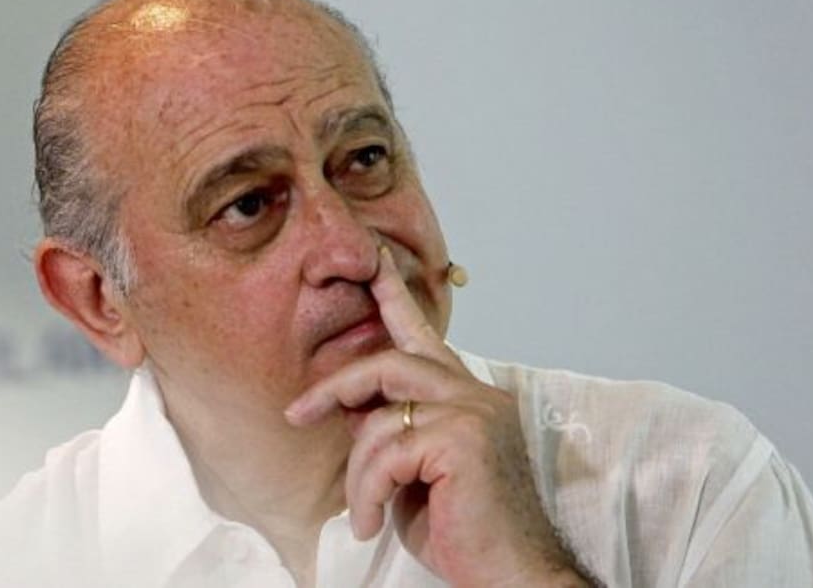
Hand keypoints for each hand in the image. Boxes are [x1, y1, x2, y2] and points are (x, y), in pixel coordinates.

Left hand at [285, 247, 589, 586]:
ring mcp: (474, 413)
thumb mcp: (416, 473)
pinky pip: (387, 454)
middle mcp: (476, 394)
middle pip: (389, 364)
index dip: (394, 295)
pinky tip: (371, 523)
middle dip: (336, 387)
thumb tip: (349, 407)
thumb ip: (393, 431)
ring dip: (357, 471)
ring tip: (361, 512)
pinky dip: (368, 492)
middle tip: (297, 414)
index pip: (424, 335)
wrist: (515, 579)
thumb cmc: (468, 533)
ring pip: (381, 416)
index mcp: (468, 397)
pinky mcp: (465, 440)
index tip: (372, 258)